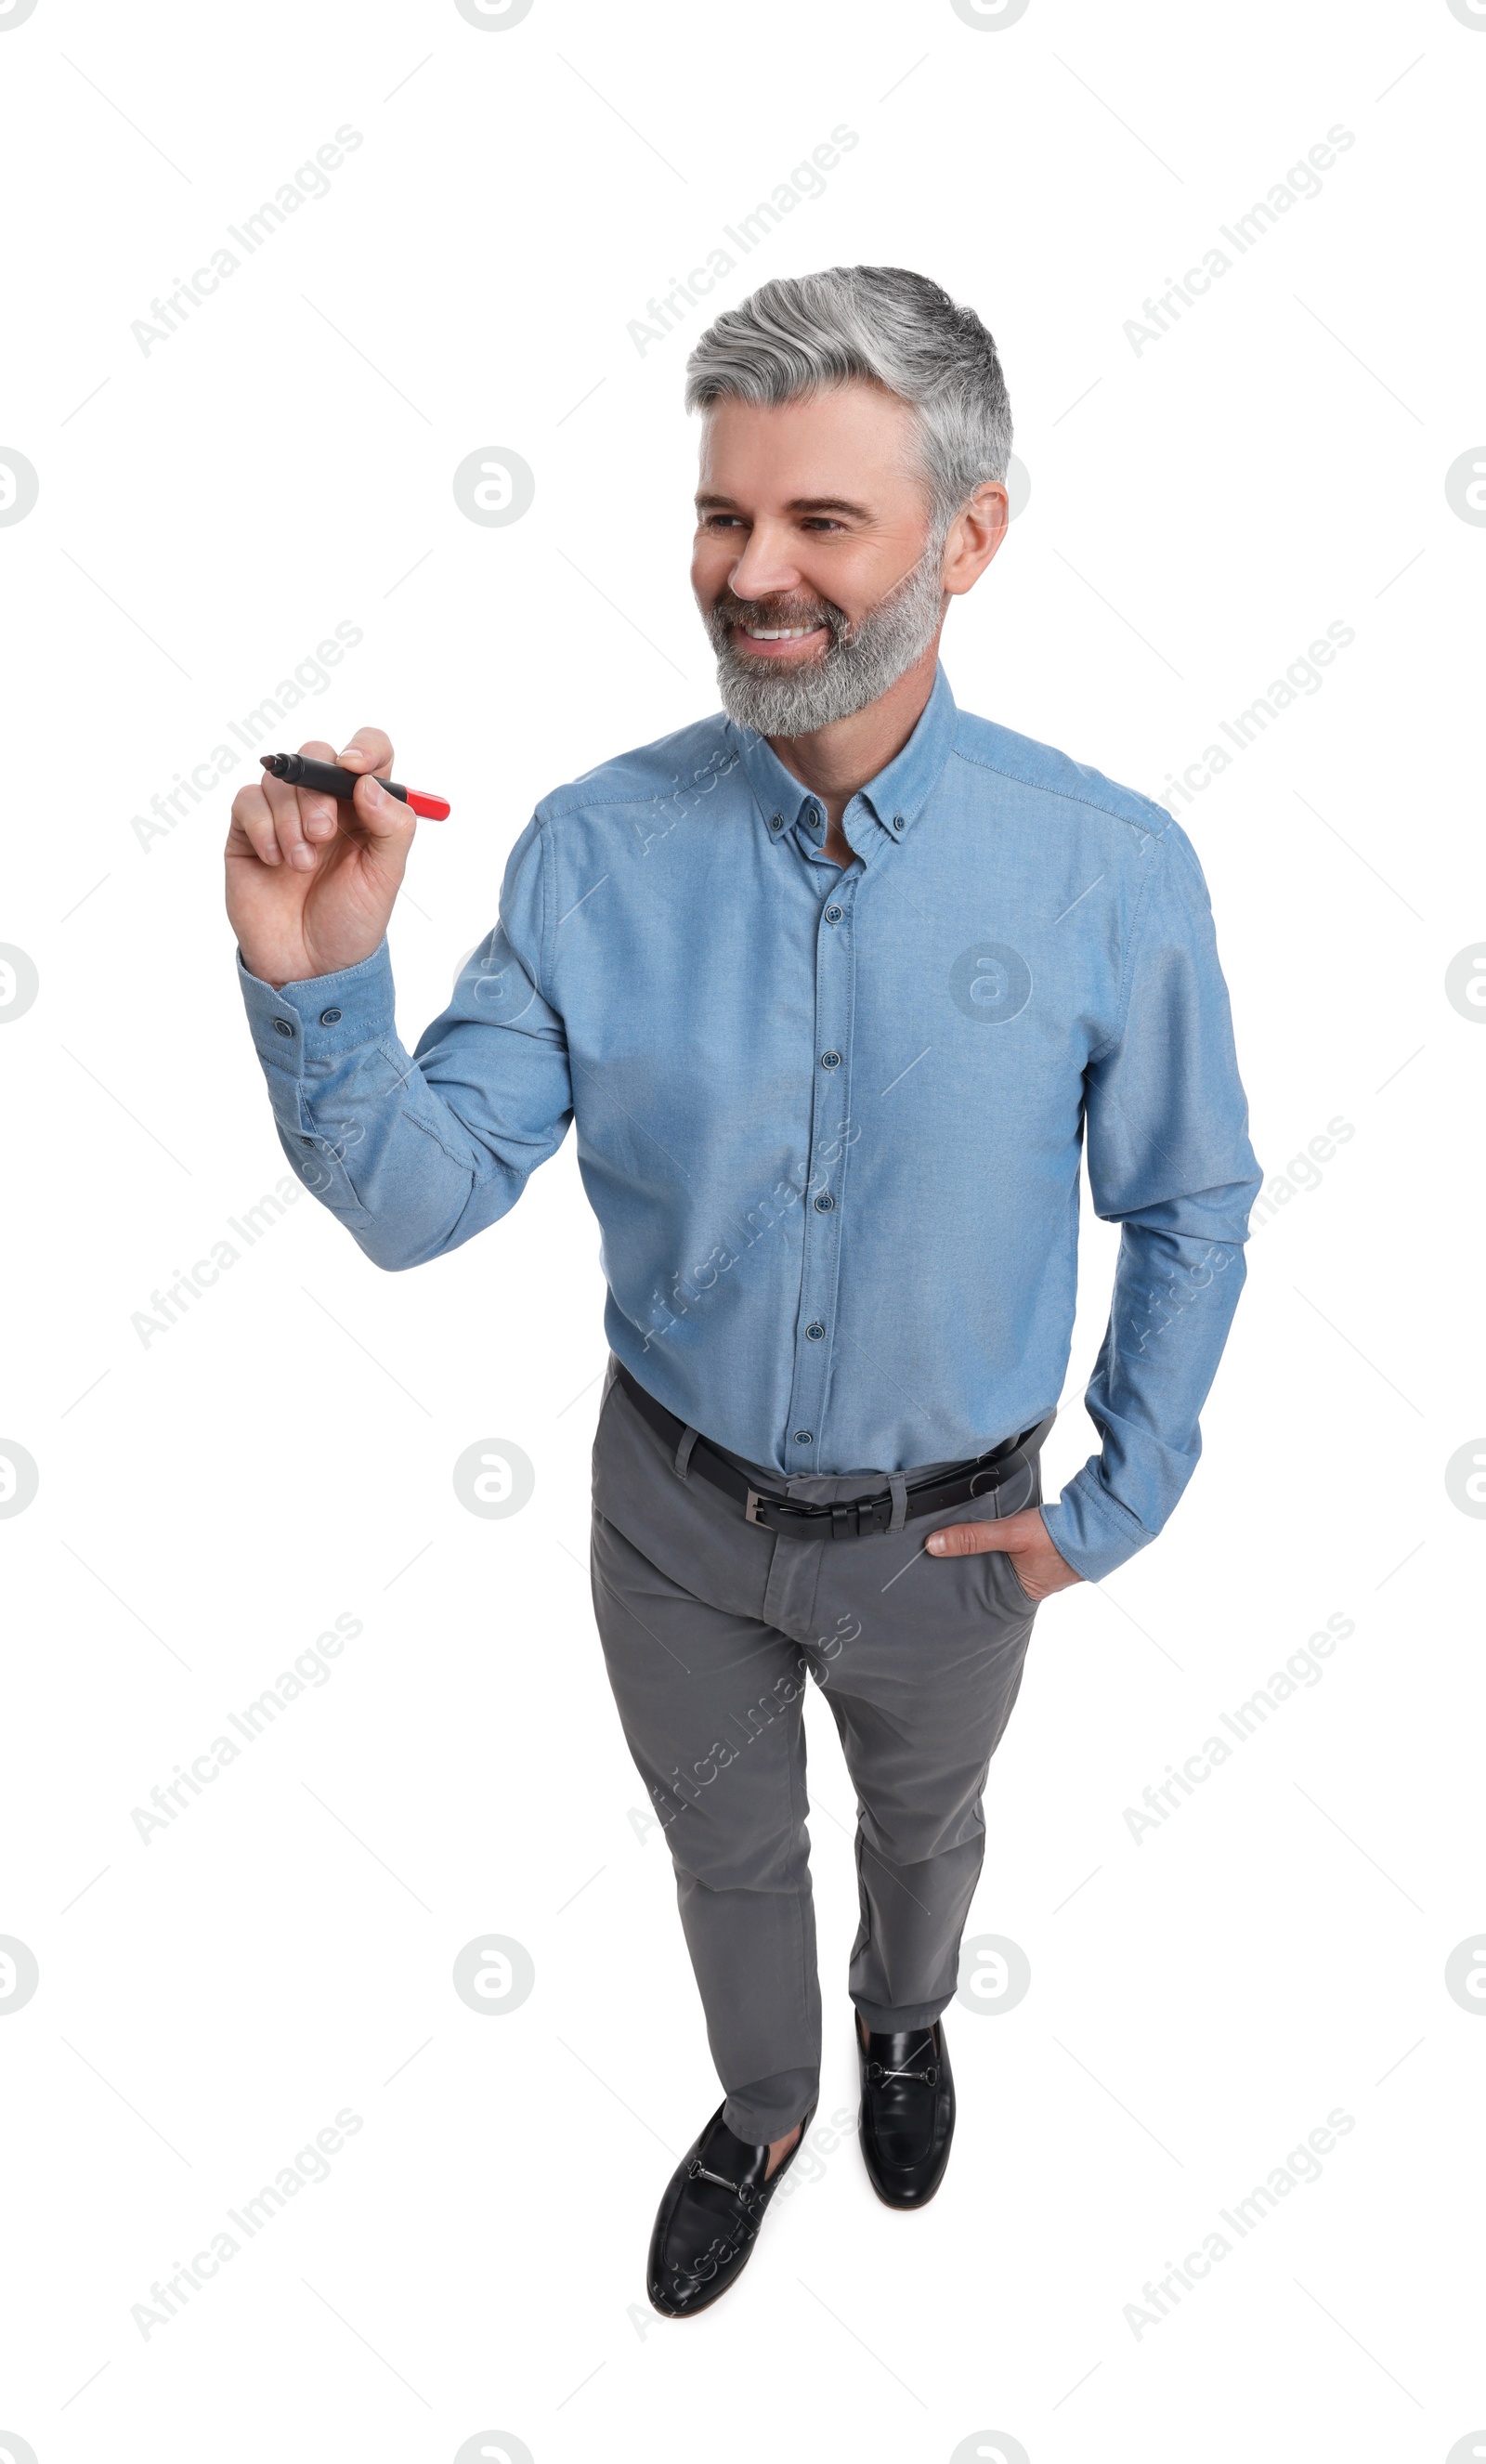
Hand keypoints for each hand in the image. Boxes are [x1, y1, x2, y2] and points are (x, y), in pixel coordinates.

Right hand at [225, 728, 417, 989]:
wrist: (308, 964)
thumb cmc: (351, 920)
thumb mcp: (386, 877)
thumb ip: (392, 826)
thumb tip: (367, 782)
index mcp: (366, 807)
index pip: (371, 751)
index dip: (364, 747)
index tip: (354, 767)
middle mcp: (325, 803)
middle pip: (317, 755)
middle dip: (318, 793)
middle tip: (323, 835)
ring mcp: (284, 814)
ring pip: (279, 778)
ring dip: (290, 819)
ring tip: (301, 864)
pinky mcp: (249, 831)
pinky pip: (247, 800)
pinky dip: (262, 827)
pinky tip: (275, 862)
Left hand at [925, 1506, 1081, 1602]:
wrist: (1096, 1525)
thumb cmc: (1056, 1537)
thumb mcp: (1010, 1535)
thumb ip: (973, 1538)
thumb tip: (933, 1545)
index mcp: (1016, 1593)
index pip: (978, 1595)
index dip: (958, 1587)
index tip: (932, 1578)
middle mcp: (1027, 1587)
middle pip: (987, 1580)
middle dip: (969, 1572)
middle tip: (937, 1563)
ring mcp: (1037, 1572)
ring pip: (1000, 1566)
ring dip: (986, 1558)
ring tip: (957, 1550)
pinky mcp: (1043, 1555)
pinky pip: (1013, 1554)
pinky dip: (1001, 1547)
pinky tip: (989, 1537)